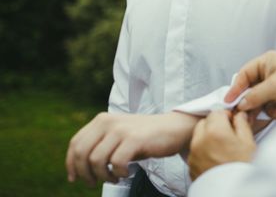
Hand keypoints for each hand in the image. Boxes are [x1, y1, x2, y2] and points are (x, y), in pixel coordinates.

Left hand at [66, 111, 198, 185]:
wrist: (175, 128)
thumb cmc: (145, 137)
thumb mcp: (118, 136)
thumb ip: (100, 144)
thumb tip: (77, 169)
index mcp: (102, 120)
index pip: (76, 143)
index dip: (71, 164)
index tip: (75, 179)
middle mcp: (108, 122)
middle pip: (82, 153)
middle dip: (85, 174)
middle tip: (95, 183)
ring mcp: (121, 129)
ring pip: (96, 160)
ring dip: (104, 176)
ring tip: (115, 178)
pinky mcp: (134, 139)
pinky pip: (116, 163)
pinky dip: (120, 173)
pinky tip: (128, 173)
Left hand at [188, 111, 255, 179]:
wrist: (232, 193)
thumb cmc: (242, 169)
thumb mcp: (248, 143)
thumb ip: (242, 124)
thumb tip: (239, 115)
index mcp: (215, 131)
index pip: (216, 112)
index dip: (226, 116)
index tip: (233, 123)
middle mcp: (200, 141)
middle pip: (204, 123)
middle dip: (215, 125)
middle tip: (227, 135)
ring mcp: (193, 154)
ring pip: (198, 136)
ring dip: (207, 137)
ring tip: (221, 148)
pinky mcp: (191, 166)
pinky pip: (195, 151)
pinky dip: (203, 151)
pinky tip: (215, 158)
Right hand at [225, 51, 275, 116]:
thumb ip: (256, 95)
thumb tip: (240, 104)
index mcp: (267, 62)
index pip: (244, 74)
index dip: (236, 88)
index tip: (229, 102)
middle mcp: (269, 72)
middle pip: (249, 88)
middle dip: (249, 101)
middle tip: (243, 114)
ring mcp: (274, 86)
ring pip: (257, 99)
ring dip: (261, 108)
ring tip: (268, 113)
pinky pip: (267, 106)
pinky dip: (270, 111)